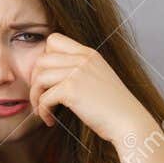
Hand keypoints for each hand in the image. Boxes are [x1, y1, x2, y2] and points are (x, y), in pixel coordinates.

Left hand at [28, 33, 153, 144]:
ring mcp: (77, 73)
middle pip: (41, 59)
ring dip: (36, 97)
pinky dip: (43, 111)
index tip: (48, 78)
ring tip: (42, 110)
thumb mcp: (98, 77)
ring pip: (39, 78)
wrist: (128, 121)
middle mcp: (82, 59)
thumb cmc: (113, 106)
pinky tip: (50, 120)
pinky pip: (44, 98)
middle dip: (35, 80)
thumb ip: (79, 70)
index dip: (44, 58)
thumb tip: (49, 75)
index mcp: (89, 53)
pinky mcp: (71, 90)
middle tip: (41, 96)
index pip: (54, 40)